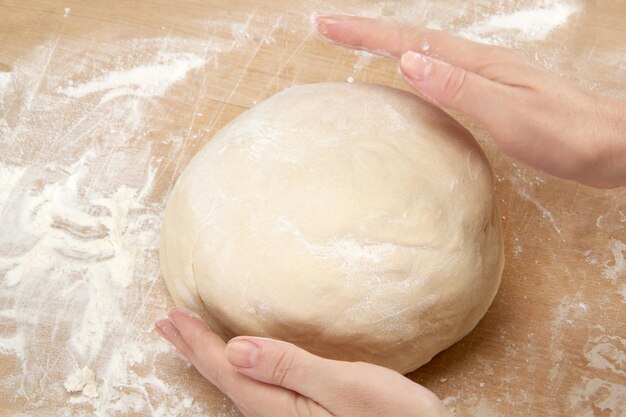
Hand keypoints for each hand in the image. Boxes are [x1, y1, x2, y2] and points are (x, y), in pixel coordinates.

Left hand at [155, 307, 452, 416]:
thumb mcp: (345, 387)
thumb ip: (288, 367)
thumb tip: (235, 350)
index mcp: (278, 406)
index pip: (225, 368)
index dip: (196, 340)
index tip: (172, 314)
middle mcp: (274, 416)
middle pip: (222, 378)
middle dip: (192, 348)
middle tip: (165, 322)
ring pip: (234, 383)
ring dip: (208, 356)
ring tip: (187, 337)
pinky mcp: (298, 415)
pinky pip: (252, 387)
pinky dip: (233, 366)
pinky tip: (234, 361)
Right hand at [315, 15, 625, 188]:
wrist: (611, 145)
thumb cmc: (567, 134)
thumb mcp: (510, 113)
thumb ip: (459, 87)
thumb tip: (408, 61)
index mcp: (476, 64)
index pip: (407, 42)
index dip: (363, 34)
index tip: (324, 24)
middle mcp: (477, 63)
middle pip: (410, 39)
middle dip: (365, 32)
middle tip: (326, 27)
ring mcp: (484, 76)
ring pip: (422, 53)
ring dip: (384, 45)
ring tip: (355, 43)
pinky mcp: (491, 92)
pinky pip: (438, 72)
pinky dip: (411, 66)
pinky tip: (408, 74)